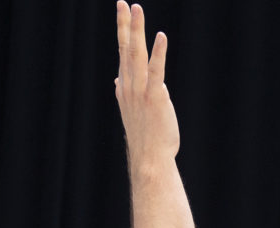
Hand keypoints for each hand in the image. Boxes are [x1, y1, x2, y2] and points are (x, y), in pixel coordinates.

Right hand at [114, 4, 177, 167]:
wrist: (150, 159)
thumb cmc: (145, 136)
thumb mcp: (132, 110)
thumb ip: (126, 91)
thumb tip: (118, 79)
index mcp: (125, 86)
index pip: (123, 52)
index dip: (123, 30)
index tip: (123, 10)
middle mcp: (129, 85)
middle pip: (126, 49)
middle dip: (125, 24)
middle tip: (125, 3)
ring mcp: (140, 91)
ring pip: (137, 55)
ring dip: (136, 31)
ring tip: (137, 9)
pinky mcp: (155, 98)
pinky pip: (156, 72)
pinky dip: (158, 53)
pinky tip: (161, 36)